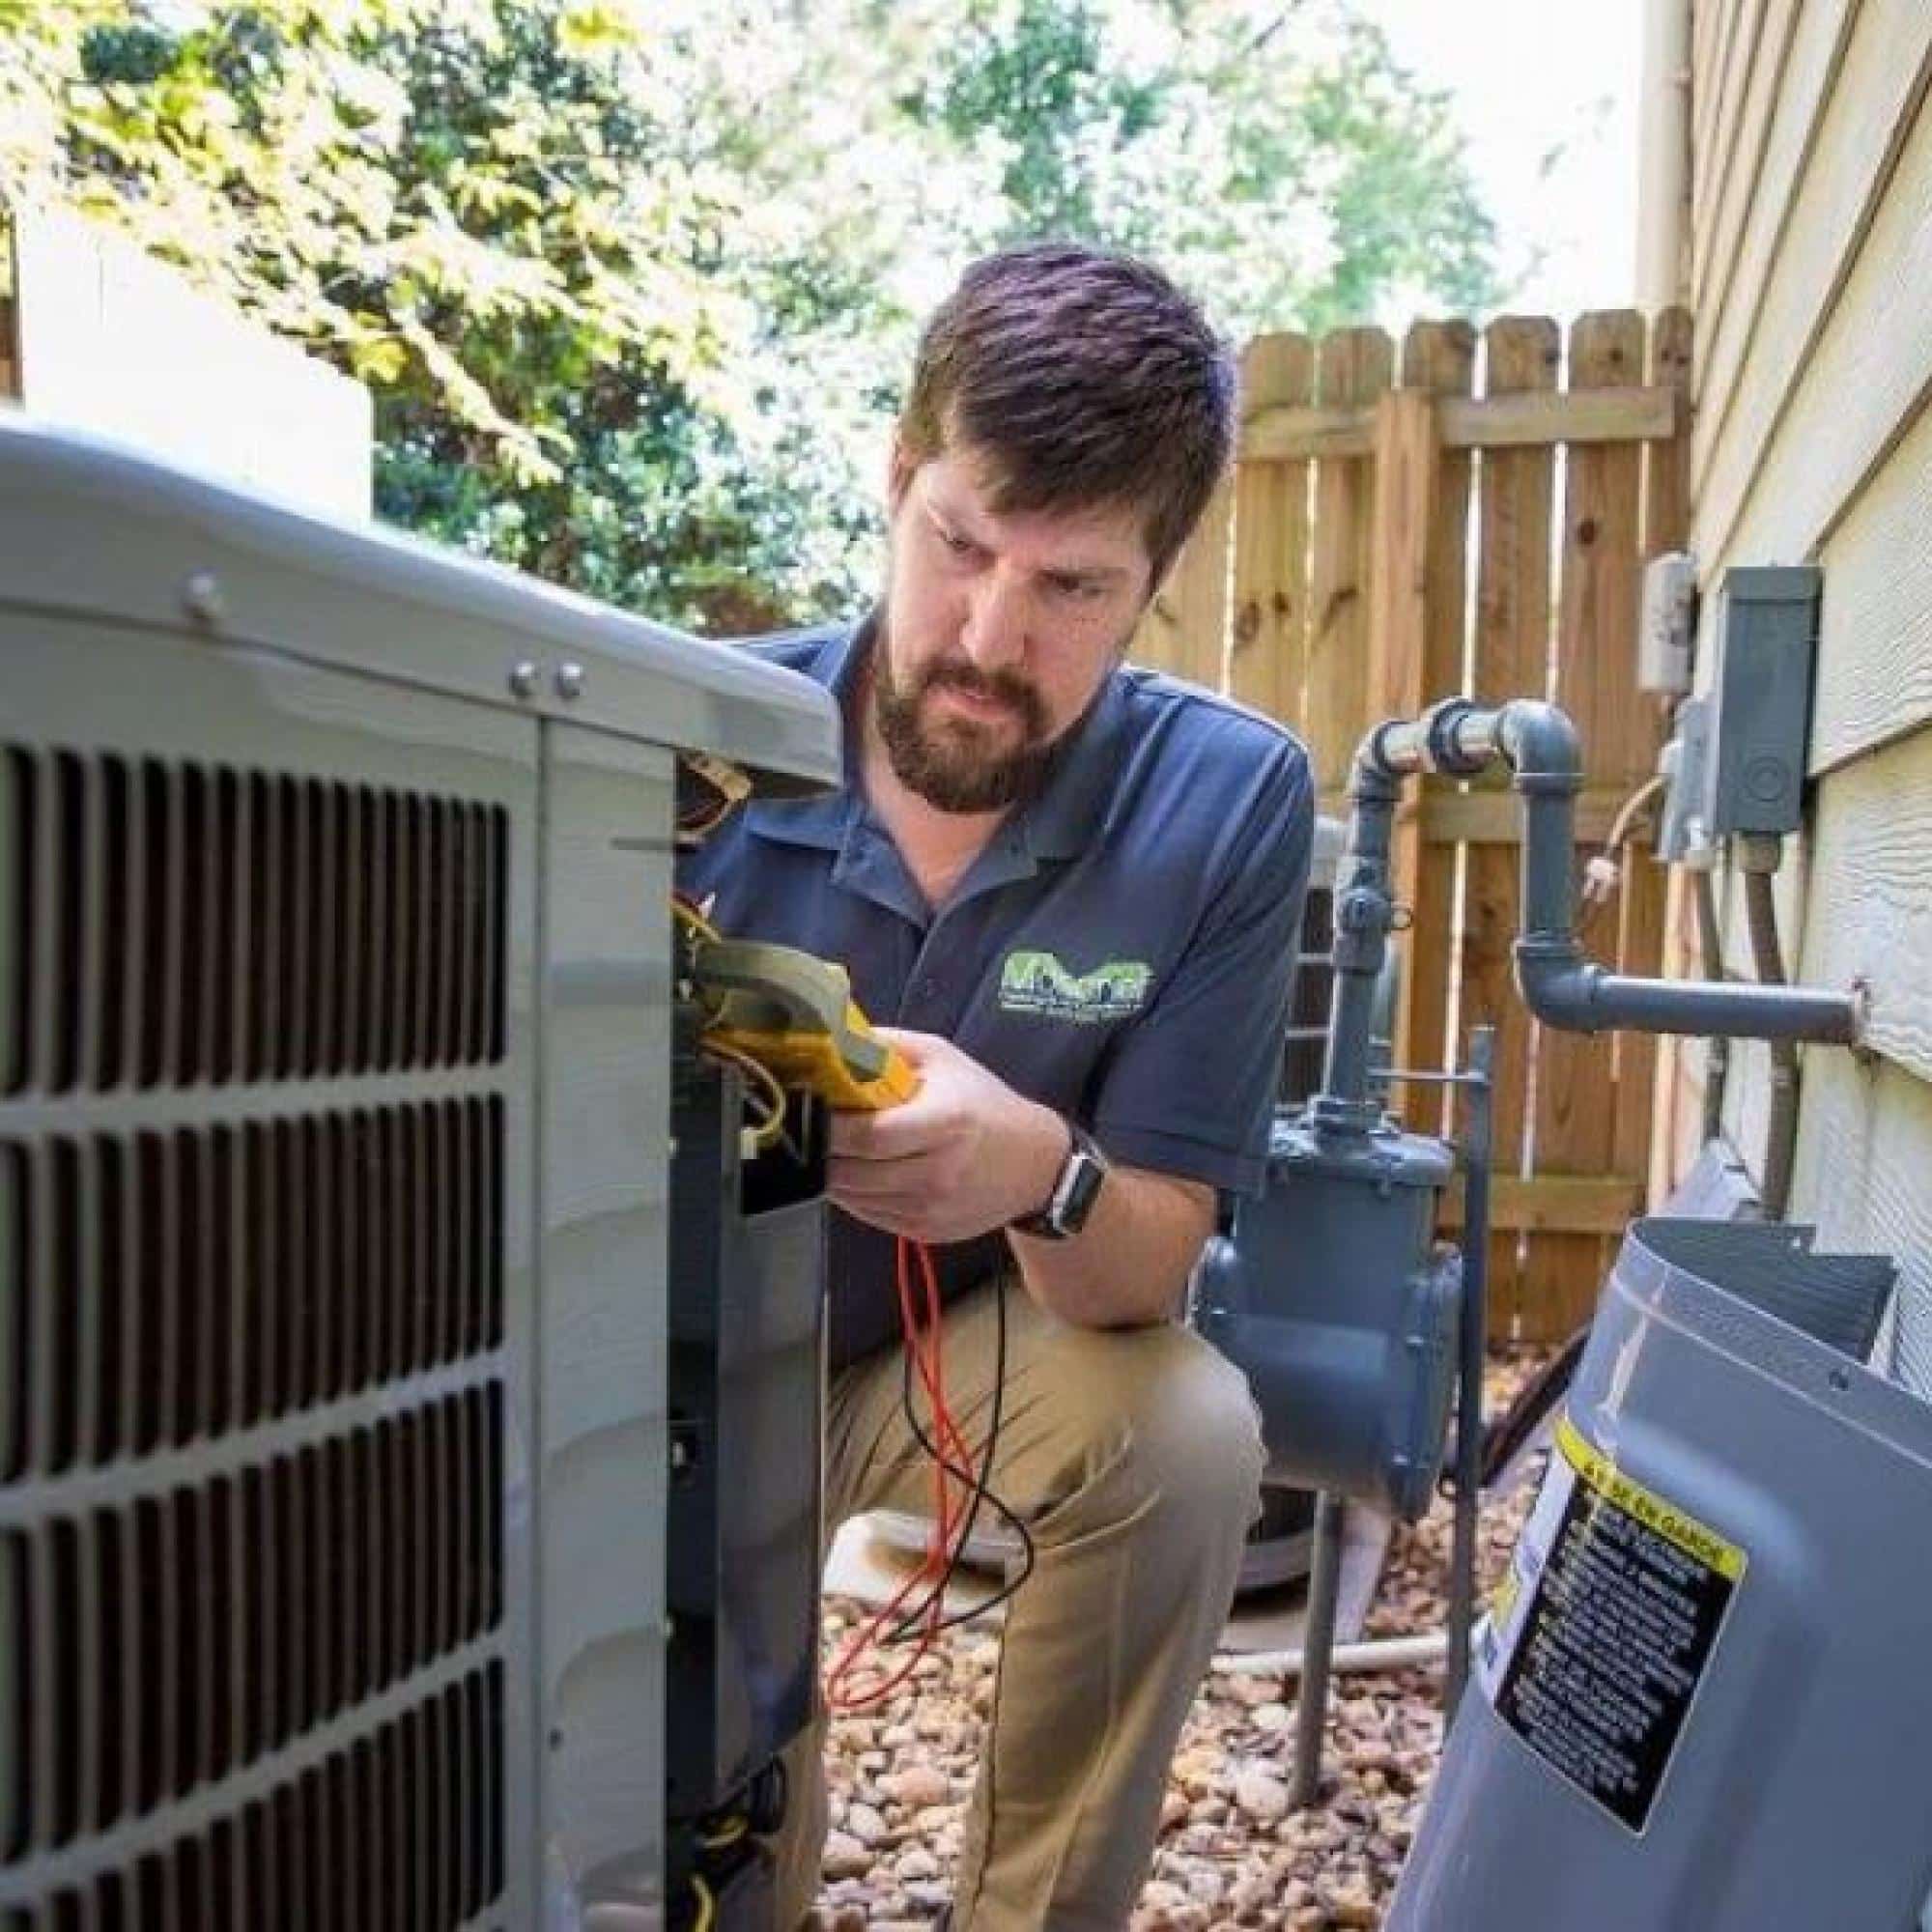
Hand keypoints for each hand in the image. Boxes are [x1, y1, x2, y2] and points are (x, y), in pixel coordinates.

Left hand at [827, 1028, 1067, 1243]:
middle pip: (853, 1172)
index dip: (829, 1126)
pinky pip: (868, 1215)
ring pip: (854, 1198)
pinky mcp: (924, 1231)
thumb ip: (889, 1045)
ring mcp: (930, 1208)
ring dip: (832, 1174)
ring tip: (829, 1148)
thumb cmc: (984, 1105)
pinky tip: (858, 1170)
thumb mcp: (943, 1059)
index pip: (868, 1135)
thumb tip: (834, 1036)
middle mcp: (938, 1172)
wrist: (1035, 1165)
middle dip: (821, 1152)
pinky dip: (853, 1194)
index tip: (808, 1108)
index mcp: (945, 1123)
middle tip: (806, 1129)